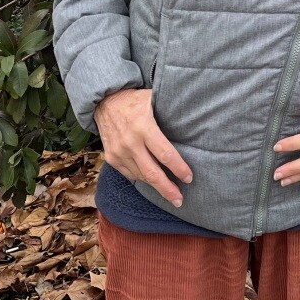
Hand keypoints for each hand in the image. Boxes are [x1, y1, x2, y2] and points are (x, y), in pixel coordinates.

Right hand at [95, 88, 192, 206]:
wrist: (104, 102)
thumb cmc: (135, 100)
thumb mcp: (153, 99)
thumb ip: (170, 110)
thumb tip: (195, 117)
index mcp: (144, 126)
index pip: (165, 153)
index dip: (178, 168)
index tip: (189, 178)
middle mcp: (130, 142)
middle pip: (152, 173)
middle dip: (167, 189)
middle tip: (180, 200)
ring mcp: (119, 152)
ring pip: (141, 176)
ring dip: (156, 186)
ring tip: (170, 193)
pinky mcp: (111, 158)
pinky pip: (130, 174)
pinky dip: (142, 179)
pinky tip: (152, 182)